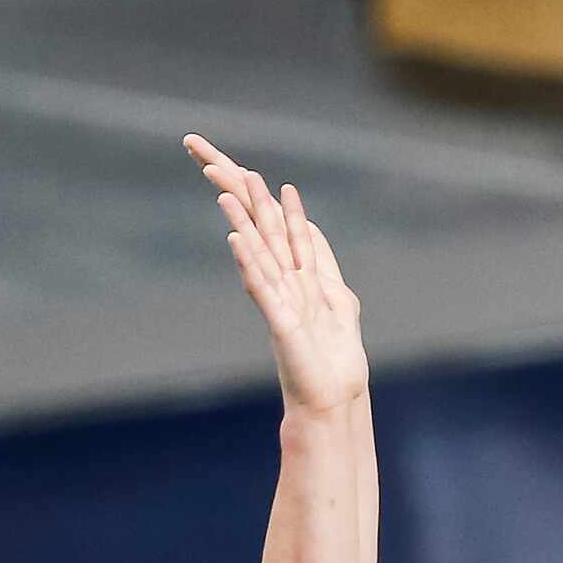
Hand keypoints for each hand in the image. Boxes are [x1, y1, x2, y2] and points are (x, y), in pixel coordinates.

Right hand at [183, 133, 366, 413]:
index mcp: (300, 278)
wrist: (336, 398)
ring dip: (241, 223)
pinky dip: (250, 263)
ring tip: (223, 191)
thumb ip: (323, 265)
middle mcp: (284, 284)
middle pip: (263, 233)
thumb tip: (311, 231)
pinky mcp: (281, 322)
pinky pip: (262, 288)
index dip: (266, 201)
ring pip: (258, 253)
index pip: (280, 230)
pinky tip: (235, 240)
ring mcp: (280, 302)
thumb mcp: (339, 301)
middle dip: (247, 200)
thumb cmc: (336, 359)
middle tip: (224, 165)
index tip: (248, 170)